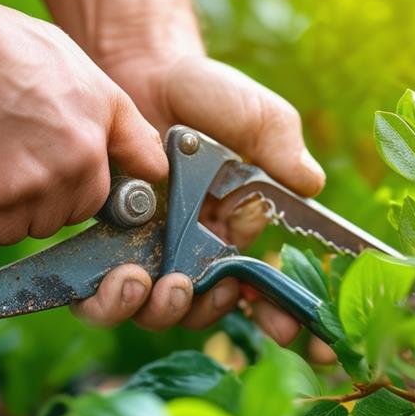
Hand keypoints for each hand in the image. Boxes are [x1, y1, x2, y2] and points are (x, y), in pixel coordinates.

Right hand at [0, 1, 167, 249]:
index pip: (86, 206)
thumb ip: (129, 135)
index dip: (59, 188)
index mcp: (91, 157)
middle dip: (24, 201)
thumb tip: (156, 173)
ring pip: (2, 232)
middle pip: (45, 222)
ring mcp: (19, 198)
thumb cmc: (15, 54)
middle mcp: (62, 182)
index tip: (33, 164)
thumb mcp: (95, 86)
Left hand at [73, 55, 330, 357]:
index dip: (289, 322)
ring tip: (159, 283)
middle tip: (216, 291)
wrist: (144, 72)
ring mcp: (152, 254)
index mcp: (241, 235)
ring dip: (162, 310)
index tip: (306, 343)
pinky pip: (104, 296)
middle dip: (215, 313)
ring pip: (158, 312)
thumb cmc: (210, 97)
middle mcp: (198, 254)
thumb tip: (310, 184)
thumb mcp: (259, 120)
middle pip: (209, 312)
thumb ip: (283, 151)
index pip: (270, 291)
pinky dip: (110, 300)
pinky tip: (118, 278)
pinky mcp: (108, 249)